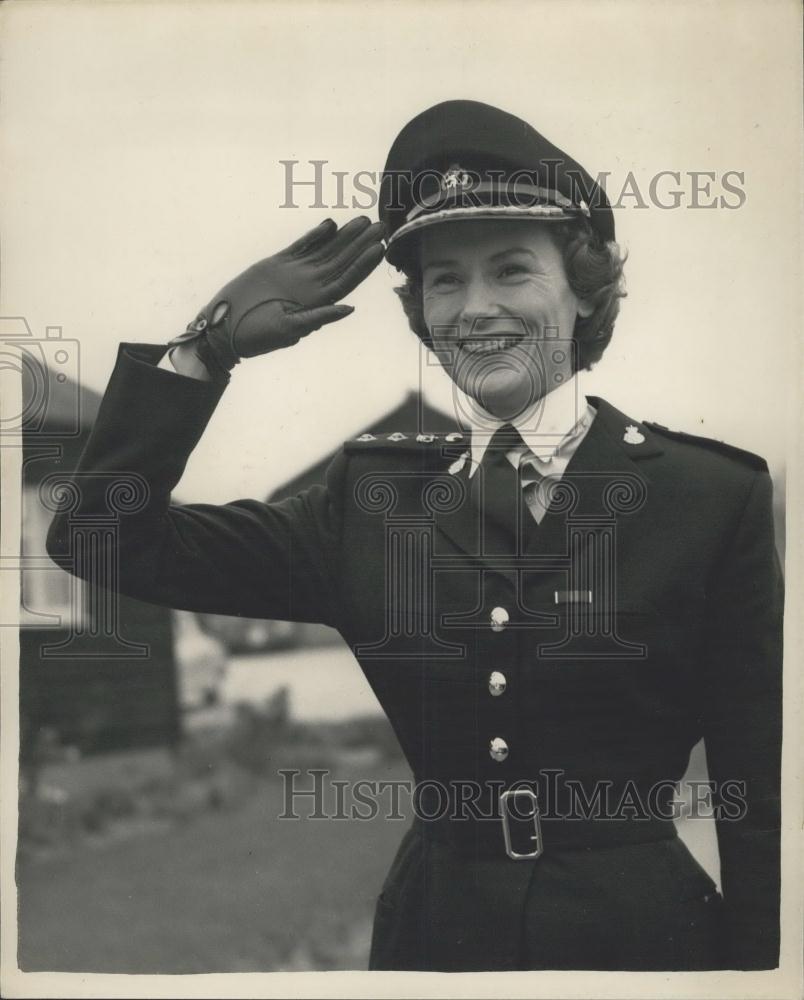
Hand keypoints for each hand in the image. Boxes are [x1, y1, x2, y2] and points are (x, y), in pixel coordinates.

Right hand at [177, 217, 385, 368]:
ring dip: (344, 236)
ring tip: (362, 220)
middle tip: (379, 226)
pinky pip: (301, 247)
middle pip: (341, 261)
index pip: (347, 280)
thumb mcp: (289, 329)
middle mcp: (310, 287)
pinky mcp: (277, 264)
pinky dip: (315, 235)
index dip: (364, 264)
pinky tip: (331, 225)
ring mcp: (295, 274)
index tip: (379, 248)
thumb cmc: (257, 336)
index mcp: (317, 302)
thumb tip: (349, 308)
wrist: (225, 328)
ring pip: (325, 250)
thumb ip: (319, 317)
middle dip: (360, 244)